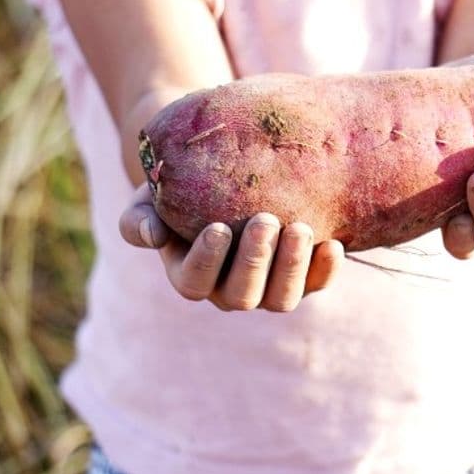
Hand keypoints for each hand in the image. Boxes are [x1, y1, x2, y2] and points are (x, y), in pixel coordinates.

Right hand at [119, 185, 344, 311]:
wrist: (223, 175)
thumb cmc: (182, 188)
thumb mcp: (151, 198)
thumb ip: (139, 217)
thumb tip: (151, 235)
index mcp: (190, 276)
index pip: (194, 282)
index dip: (206, 261)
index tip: (219, 227)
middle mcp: (229, 291)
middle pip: (242, 295)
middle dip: (255, 260)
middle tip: (265, 220)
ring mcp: (268, 289)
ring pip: (281, 298)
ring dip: (293, 267)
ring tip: (300, 228)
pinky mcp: (301, 278)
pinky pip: (316, 284)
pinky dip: (325, 269)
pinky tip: (333, 244)